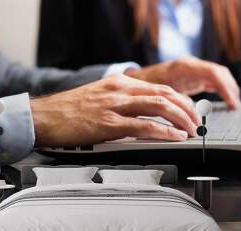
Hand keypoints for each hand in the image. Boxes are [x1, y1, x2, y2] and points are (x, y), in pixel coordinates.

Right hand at [31, 74, 200, 146]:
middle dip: (186, 108)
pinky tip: (174, 137)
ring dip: (180, 118)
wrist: (44, 117)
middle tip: (196, 121)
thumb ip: (121, 101)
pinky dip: (163, 131)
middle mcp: (119, 90)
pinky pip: (143, 126)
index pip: (159, 87)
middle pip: (164, 94)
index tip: (189, 110)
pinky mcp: (108, 124)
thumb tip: (142, 112)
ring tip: (191, 130)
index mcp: (119, 83)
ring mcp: (114, 106)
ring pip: (158, 106)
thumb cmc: (68, 110)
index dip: (180, 99)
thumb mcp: (99, 96)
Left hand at [126, 57, 240, 109]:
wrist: (138, 77)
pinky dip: (221, 89)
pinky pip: (213, 79)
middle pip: (220, 73)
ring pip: (219, 75)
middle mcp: (191, 65)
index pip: (213, 73)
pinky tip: (225, 100)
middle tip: (235, 107)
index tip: (232, 103)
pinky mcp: (193, 75)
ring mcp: (193, 69)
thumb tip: (186, 115)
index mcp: (184, 67)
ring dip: (228, 89)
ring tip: (233, 105)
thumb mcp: (158, 93)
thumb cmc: (145, 85)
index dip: (225, 88)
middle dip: (230, 89)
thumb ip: (173, 101)